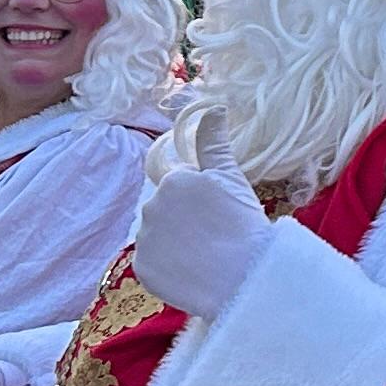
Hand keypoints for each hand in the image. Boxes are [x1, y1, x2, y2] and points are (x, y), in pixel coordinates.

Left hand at [129, 114, 274, 317]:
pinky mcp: (141, 268)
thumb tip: (212, 107)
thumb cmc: (243, 225)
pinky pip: (151, 262)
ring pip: (157, 234)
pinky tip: (191, 270)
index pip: (177, 181)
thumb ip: (213, 142)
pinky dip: (167, 266)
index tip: (213, 211)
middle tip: (213, 234)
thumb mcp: (232, 177)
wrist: (244, 279)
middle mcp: (151, 205)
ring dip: (174, 241)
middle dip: (182, 217)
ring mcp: (144, 239)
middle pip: (165, 208)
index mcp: (173, 180)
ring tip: (204, 255)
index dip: (196, 196)